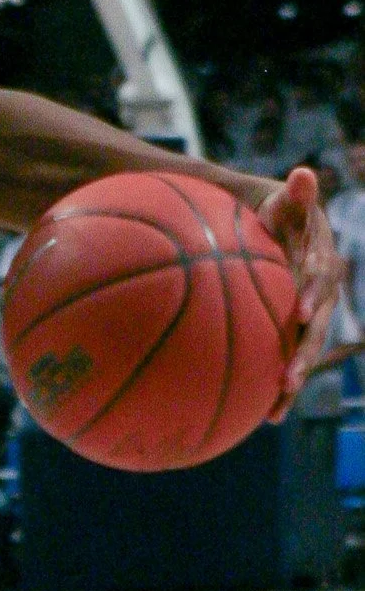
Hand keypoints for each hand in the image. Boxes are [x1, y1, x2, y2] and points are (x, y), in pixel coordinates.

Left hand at [256, 167, 344, 417]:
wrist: (280, 231)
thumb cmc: (277, 214)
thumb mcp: (284, 202)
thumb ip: (295, 195)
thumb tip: (303, 173)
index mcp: (322, 262)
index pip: (318, 278)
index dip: (311, 294)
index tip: (299, 312)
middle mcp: (322, 292)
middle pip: (318, 326)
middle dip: (306, 351)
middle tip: (292, 375)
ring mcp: (312, 315)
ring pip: (306, 349)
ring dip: (296, 376)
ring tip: (278, 403)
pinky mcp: (298, 331)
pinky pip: (291, 359)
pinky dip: (282, 388)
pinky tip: (266, 417)